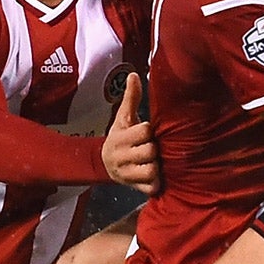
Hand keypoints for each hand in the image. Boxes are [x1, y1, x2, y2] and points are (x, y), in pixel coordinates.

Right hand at [103, 71, 158, 193]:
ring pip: (152, 170)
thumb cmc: (121, 136)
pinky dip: (156, 182)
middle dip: (153, 148)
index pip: (144, 131)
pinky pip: (152, 187)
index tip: (146, 132)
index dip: (148, 131)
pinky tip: (156, 176)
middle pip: (150, 151)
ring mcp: (128, 175)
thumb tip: (134, 74)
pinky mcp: (136, 188)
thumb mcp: (123, 118)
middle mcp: (122, 157)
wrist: (106, 164)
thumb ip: (131, 98)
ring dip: (157, 165)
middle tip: (150, 147)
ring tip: (153, 161)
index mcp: (120, 138)